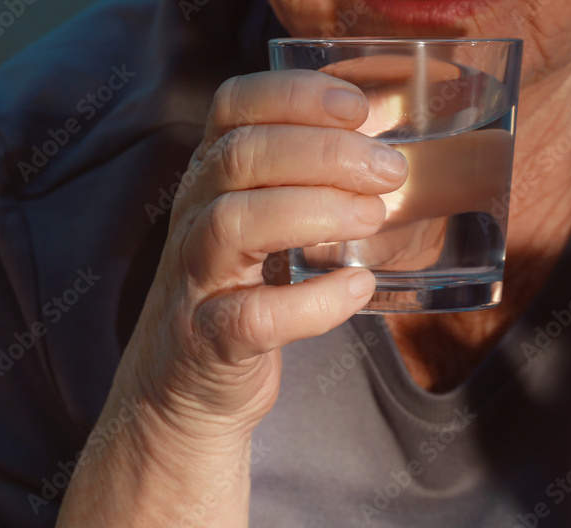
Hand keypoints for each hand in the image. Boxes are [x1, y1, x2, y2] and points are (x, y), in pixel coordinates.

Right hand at [117, 69, 406, 457]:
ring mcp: (194, 280)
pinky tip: (357, 287)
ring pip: (235, 223)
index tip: (357, 106)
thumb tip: (386, 142)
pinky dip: (313, 303)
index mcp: (211, 180)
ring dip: (316, 212)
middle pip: (242, 157)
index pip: (234, 108)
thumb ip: (306, 184)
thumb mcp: (262, 225)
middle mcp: (194, 219)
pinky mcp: (208, 341)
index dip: (293, 95)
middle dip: (324, 152)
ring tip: (372, 216)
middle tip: (388, 169)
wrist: (182, 390)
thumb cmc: (240, 294)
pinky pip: (252, 317)